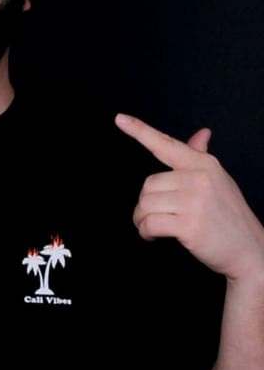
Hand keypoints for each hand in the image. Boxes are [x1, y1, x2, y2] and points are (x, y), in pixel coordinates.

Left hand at [114, 113, 263, 283]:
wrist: (250, 250)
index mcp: (204, 165)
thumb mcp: (218, 181)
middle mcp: (199, 178)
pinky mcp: (189, 224)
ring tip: (153, 228)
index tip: (119, 118)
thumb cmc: (229, 216)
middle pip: (148, 185)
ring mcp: (195, 201)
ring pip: (145, 204)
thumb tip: (201, 133)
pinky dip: (145, 232)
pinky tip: (152, 237)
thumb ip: (201, 158)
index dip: (140, 130)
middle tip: (155, 217)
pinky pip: (150, 223)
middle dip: (145, 204)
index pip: (166, 145)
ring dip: (142, 220)